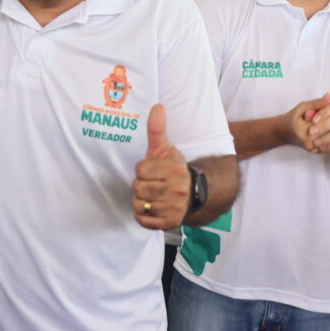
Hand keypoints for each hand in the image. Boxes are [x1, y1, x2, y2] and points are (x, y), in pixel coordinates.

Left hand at [133, 104, 190, 229]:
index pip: (140, 170)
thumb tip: (157, 106)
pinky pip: (142, 219)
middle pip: (138, 188)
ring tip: (152, 195)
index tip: (151, 170)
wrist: (191, 193)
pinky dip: (142, 215)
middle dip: (140, 185)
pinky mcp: (169, 223)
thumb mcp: (165, 149)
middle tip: (151, 184)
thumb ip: (157, 130)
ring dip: (140, 200)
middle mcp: (178, 190)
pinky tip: (152, 207)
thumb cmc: (172, 169)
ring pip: (139, 204)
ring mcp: (174, 208)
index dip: (141, 170)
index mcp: (175, 170)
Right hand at [282, 93, 329, 151]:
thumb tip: (329, 96)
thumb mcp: (302, 107)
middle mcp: (309, 142)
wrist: (282, 132)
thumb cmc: (292, 118)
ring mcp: (312, 149)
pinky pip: (329, 145)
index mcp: (304, 131)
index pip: (325, 123)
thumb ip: (316, 103)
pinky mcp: (315, 152)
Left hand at [309, 99, 329, 159]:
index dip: (323, 113)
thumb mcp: (319, 118)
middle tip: (311, 132)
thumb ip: (315, 111)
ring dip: (327, 137)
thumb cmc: (329, 127)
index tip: (312, 120)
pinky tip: (322, 148)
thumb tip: (314, 107)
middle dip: (324, 126)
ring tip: (315, 142)